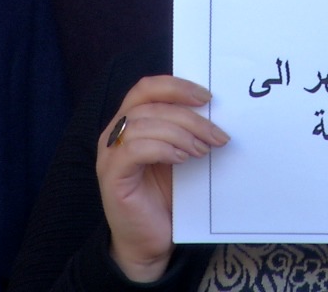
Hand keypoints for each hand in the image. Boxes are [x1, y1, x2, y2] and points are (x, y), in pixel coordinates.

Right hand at [96, 75, 228, 281]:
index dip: (177, 86)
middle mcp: (114, 133)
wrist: (150, 241)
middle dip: (190, 117)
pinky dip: (163, 149)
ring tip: (203, 151)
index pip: (147, 87)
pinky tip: (183, 159)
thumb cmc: (166, 197)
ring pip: (144, 124)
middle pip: (150, 105)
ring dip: (181, 134)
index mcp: (130, 122)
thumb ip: (186, 131)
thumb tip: (216, 110)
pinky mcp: (112, 176)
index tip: (208, 98)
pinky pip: (135, 149)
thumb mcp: (180, 155)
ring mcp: (110, 154)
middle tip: (217, 136)